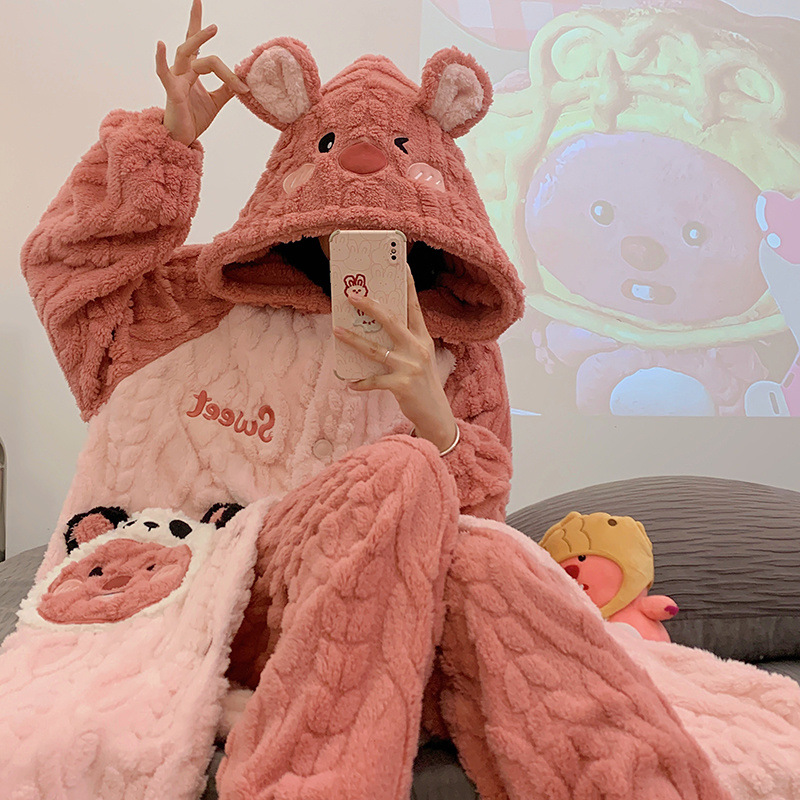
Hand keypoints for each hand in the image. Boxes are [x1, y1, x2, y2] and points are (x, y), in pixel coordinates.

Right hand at [155, 0, 249, 145]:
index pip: (200, 49)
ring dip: (198, 40)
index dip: (220, 57)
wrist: (182, 137)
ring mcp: (176, 79)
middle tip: (203, 7)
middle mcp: (183, 70)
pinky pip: (164, 73)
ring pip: (185, 53)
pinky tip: (162, 44)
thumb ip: (228, 89)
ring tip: (212, 28)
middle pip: (191, 44)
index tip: (243, 86)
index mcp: (193, 71)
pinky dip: (161, 59)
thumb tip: (244, 79)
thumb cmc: (194, 118)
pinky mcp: (172, 91)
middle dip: (198, 26)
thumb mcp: (217, 102)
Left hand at [333, 268, 458, 452]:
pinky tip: (350, 383)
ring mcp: (410, 366)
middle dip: (370, 306)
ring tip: (336, 331)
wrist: (435, 414)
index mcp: (423, 338)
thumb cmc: (422, 382)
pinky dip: (360, 382)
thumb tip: (371, 328)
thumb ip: (402, 342)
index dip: (408, 285)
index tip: (402, 265)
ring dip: (353, 340)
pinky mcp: (402, 385)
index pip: (414, 306)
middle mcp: (418, 348)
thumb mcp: (418, 357)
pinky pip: (374, 380)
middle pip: (391, 320)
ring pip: (375, 349)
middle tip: (351, 295)